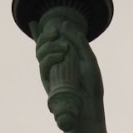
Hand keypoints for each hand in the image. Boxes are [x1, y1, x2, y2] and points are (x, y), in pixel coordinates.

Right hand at [34, 12, 103, 126]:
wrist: (89, 109)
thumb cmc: (92, 87)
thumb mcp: (89, 60)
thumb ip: (79, 42)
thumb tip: (64, 23)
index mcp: (66, 58)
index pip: (52, 41)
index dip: (47, 32)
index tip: (55, 26)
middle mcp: (56, 64)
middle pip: (43, 45)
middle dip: (46, 36)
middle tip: (56, 32)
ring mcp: (50, 73)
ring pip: (40, 53)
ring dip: (50, 46)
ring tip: (64, 48)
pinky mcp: (47, 82)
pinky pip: (43, 65)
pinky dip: (49, 57)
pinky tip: (60, 56)